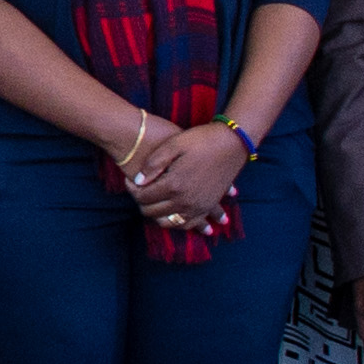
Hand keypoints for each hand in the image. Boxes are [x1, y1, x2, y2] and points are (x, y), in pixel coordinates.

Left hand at [128, 116, 251, 233]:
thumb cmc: (201, 140)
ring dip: (157, 215)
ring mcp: (198, 207)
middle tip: (140, 190)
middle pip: (152, 212)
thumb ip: (153, 164)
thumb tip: (137, 181)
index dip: (131, 189)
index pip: (142, 197)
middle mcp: (186, 201)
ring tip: (152, 203)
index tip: (130, 180)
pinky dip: (178, 223)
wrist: (233, 143)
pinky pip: (189, 224)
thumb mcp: (173, 144)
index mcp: (174, 185)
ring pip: (169, 222)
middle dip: (141, 202)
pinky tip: (173, 217)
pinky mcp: (208, 206)